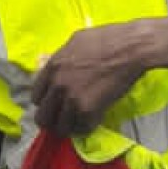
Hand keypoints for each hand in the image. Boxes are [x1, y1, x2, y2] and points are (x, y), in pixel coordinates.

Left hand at [32, 24, 151, 137]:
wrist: (131, 48)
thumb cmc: (108, 39)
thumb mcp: (76, 41)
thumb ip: (61, 58)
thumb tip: (53, 67)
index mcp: (53, 67)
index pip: (36, 97)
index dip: (45, 103)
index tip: (54, 104)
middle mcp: (58, 85)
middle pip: (43, 117)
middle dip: (52, 120)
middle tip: (63, 119)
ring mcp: (72, 99)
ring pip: (60, 128)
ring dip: (69, 127)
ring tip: (77, 123)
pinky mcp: (88, 110)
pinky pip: (80, 129)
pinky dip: (86, 128)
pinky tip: (92, 120)